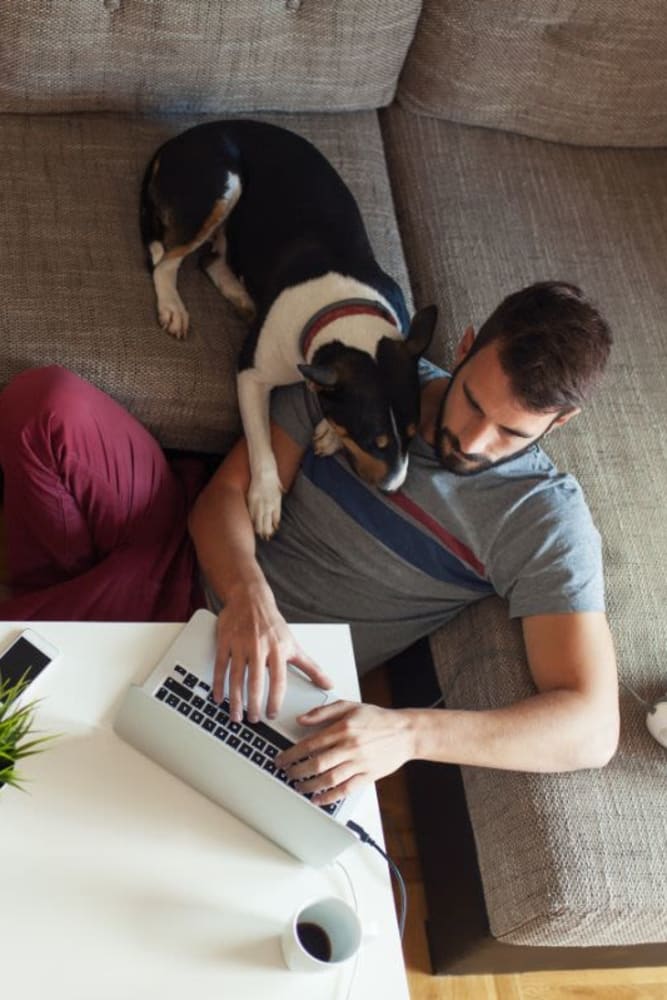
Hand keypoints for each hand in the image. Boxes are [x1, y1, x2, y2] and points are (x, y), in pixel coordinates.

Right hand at [213, 580, 332, 721]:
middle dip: (253, 704)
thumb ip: (311, 667)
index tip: (272, 714)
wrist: (250, 598)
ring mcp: (240, 645)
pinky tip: (219, 698)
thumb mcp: (294, 645)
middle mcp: (259, 648)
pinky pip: (221, 666)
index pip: (278, 680)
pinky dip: (218, 684)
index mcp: (278, 650)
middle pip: (256, 682)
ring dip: (235, 700)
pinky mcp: (225, 642)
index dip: (275, 700)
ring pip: (236, 677)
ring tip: (236, 716)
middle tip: (253, 720)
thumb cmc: (273, 625)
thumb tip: (328, 684)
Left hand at [276, 702, 414, 805]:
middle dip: (297, 771)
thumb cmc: (378, 719)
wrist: (405, 732)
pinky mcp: (368, 776)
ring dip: (310, 786)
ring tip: (299, 787)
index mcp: (343, 728)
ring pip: (329, 779)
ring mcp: (359, 763)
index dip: (292, 754)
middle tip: (287, 774)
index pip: (310, 744)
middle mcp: (350, 746)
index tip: (281, 759)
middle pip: (316, 763)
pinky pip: (345, 790)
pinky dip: (329, 797)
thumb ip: (323, 712)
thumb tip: (301, 719)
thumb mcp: (349, 706)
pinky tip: (319, 799)